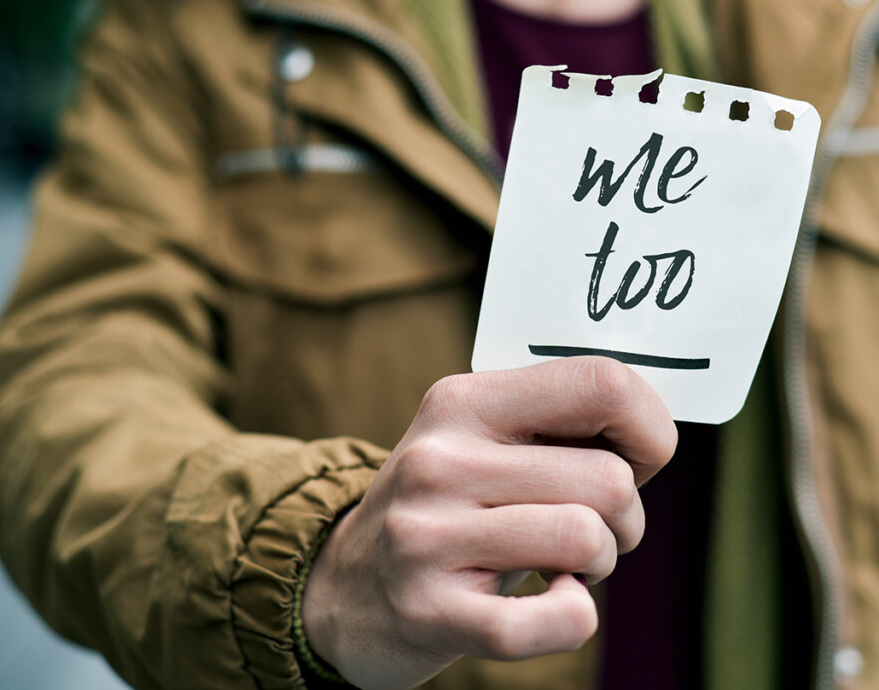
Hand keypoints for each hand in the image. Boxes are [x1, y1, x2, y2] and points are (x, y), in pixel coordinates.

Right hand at [301, 357, 676, 689]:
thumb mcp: (479, 440)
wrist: (346, 588)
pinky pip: (560, 617)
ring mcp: (428, 535)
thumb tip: (655, 432)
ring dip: (598, 563)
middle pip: (609, 478)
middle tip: (587, 529)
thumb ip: (556, 423)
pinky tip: (546, 602)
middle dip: (625, 517)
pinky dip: (574, 617)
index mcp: (461, 401)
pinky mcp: (432, 611)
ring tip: (561, 564)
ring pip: (587, 537)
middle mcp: (438, 460)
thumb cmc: (447, 508)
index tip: (637, 460)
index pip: (600, 383)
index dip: (650, 428)